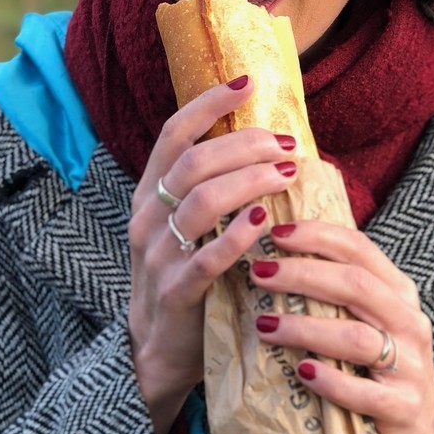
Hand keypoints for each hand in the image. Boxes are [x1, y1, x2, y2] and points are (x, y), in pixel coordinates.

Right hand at [127, 75, 299, 433]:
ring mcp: (156, 255)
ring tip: (286, 174)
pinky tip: (264, 221)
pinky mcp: (175, 292)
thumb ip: (214, 188)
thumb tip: (268, 144)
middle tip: (286, 144)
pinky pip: (205, 258)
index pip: (174, 133)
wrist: (159, 352)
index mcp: (151, 194)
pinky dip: (235, 236)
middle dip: (244, 144)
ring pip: (200, 201)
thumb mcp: (189, 227)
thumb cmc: (187, 278)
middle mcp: (147, 217)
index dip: (208, 103)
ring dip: (248, 181)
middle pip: (194, 161)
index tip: (247, 82)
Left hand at [248, 221, 433, 433]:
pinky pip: (364, 392)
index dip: (318, 236)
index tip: (275, 234)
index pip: (360, 249)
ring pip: (356, 337)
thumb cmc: (379, 366)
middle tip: (259, 274)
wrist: (422, 429)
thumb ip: (335, 292)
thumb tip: (275, 256)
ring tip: (264, 325)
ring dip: (305, 328)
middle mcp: (409, 321)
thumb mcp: (368, 320)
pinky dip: (330, 381)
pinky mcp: (403, 407)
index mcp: (398, 292)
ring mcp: (410, 365)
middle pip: (356, 286)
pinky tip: (302, 372)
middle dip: (302, 275)